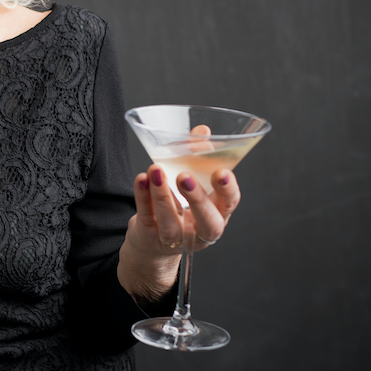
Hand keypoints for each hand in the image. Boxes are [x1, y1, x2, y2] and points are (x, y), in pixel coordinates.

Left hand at [118, 125, 241, 303]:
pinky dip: (143, 198)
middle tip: (184, 176)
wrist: (152, 239)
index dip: (227, 190)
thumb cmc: (178, 206)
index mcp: (217, 214)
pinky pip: (147, 218)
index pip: (229, 203)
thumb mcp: (190, 183)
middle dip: (198, 198)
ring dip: (163, 197)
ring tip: (156, 171)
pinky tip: (141, 180)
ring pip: (172, 223)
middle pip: (208, 222)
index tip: (220, 173)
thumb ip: (197, 157)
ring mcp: (175, 238)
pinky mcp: (151, 238)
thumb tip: (202, 131)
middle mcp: (200, 231)